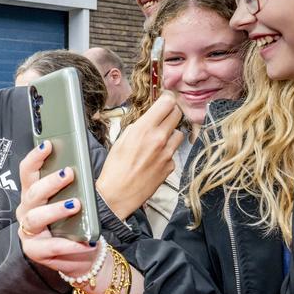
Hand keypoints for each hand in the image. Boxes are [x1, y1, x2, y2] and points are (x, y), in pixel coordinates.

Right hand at [15, 141, 101, 275]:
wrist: (82, 255)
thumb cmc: (76, 225)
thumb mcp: (75, 201)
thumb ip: (73, 187)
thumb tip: (78, 168)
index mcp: (33, 195)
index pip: (27, 172)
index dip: (35, 158)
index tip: (48, 145)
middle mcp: (26, 211)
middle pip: (32, 193)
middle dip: (50, 182)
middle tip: (69, 173)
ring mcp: (28, 231)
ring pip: (36, 217)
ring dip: (56, 209)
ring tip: (76, 204)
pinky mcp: (34, 250)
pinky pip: (50, 246)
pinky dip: (69, 244)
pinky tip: (84, 241)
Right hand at [95, 91, 184, 218]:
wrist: (117, 194)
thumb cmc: (114, 169)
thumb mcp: (121, 140)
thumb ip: (138, 126)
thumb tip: (149, 118)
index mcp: (144, 129)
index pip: (167, 103)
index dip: (167, 99)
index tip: (165, 101)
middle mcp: (159, 139)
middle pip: (177, 114)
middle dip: (171, 114)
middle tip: (162, 118)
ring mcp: (168, 153)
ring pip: (179, 133)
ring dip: (170, 134)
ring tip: (157, 142)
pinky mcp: (171, 166)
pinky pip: (174, 152)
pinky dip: (167, 153)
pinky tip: (154, 160)